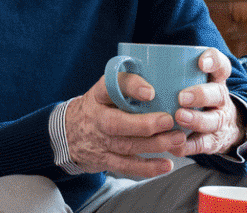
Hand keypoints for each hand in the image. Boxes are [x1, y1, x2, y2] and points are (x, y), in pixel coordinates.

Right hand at [65, 75, 187, 177]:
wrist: (69, 133)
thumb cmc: (99, 107)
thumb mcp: (106, 90)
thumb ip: (127, 84)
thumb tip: (164, 78)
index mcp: (99, 95)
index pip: (111, 86)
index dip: (131, 88)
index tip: (150, 91)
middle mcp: (97, 118)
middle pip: (118, 123)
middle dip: (145, 124)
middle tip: (169, 121)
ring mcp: (100, 141)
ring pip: (127, 145)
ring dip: (155, 144)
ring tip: (177, 139)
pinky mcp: (105, 160)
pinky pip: (127, 166)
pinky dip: (148, 167)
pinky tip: (166, 164)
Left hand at [166, 48, 241, 156]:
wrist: (222, 127)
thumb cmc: (196, 98)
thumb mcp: (193, 82)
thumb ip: (173, 74)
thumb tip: (135, 66)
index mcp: (215, 80)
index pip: (220, 65)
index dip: (213, 61)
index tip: (201, 62)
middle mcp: (220, 99)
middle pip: (217, 94)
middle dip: (201, 95)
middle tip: (182, 97)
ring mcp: (218, 121)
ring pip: (213, 121)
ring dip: (196, 120)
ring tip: (179, 117)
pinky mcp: (213, 142)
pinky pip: (202, 145)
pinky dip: (187, 145)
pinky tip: (174, 145)